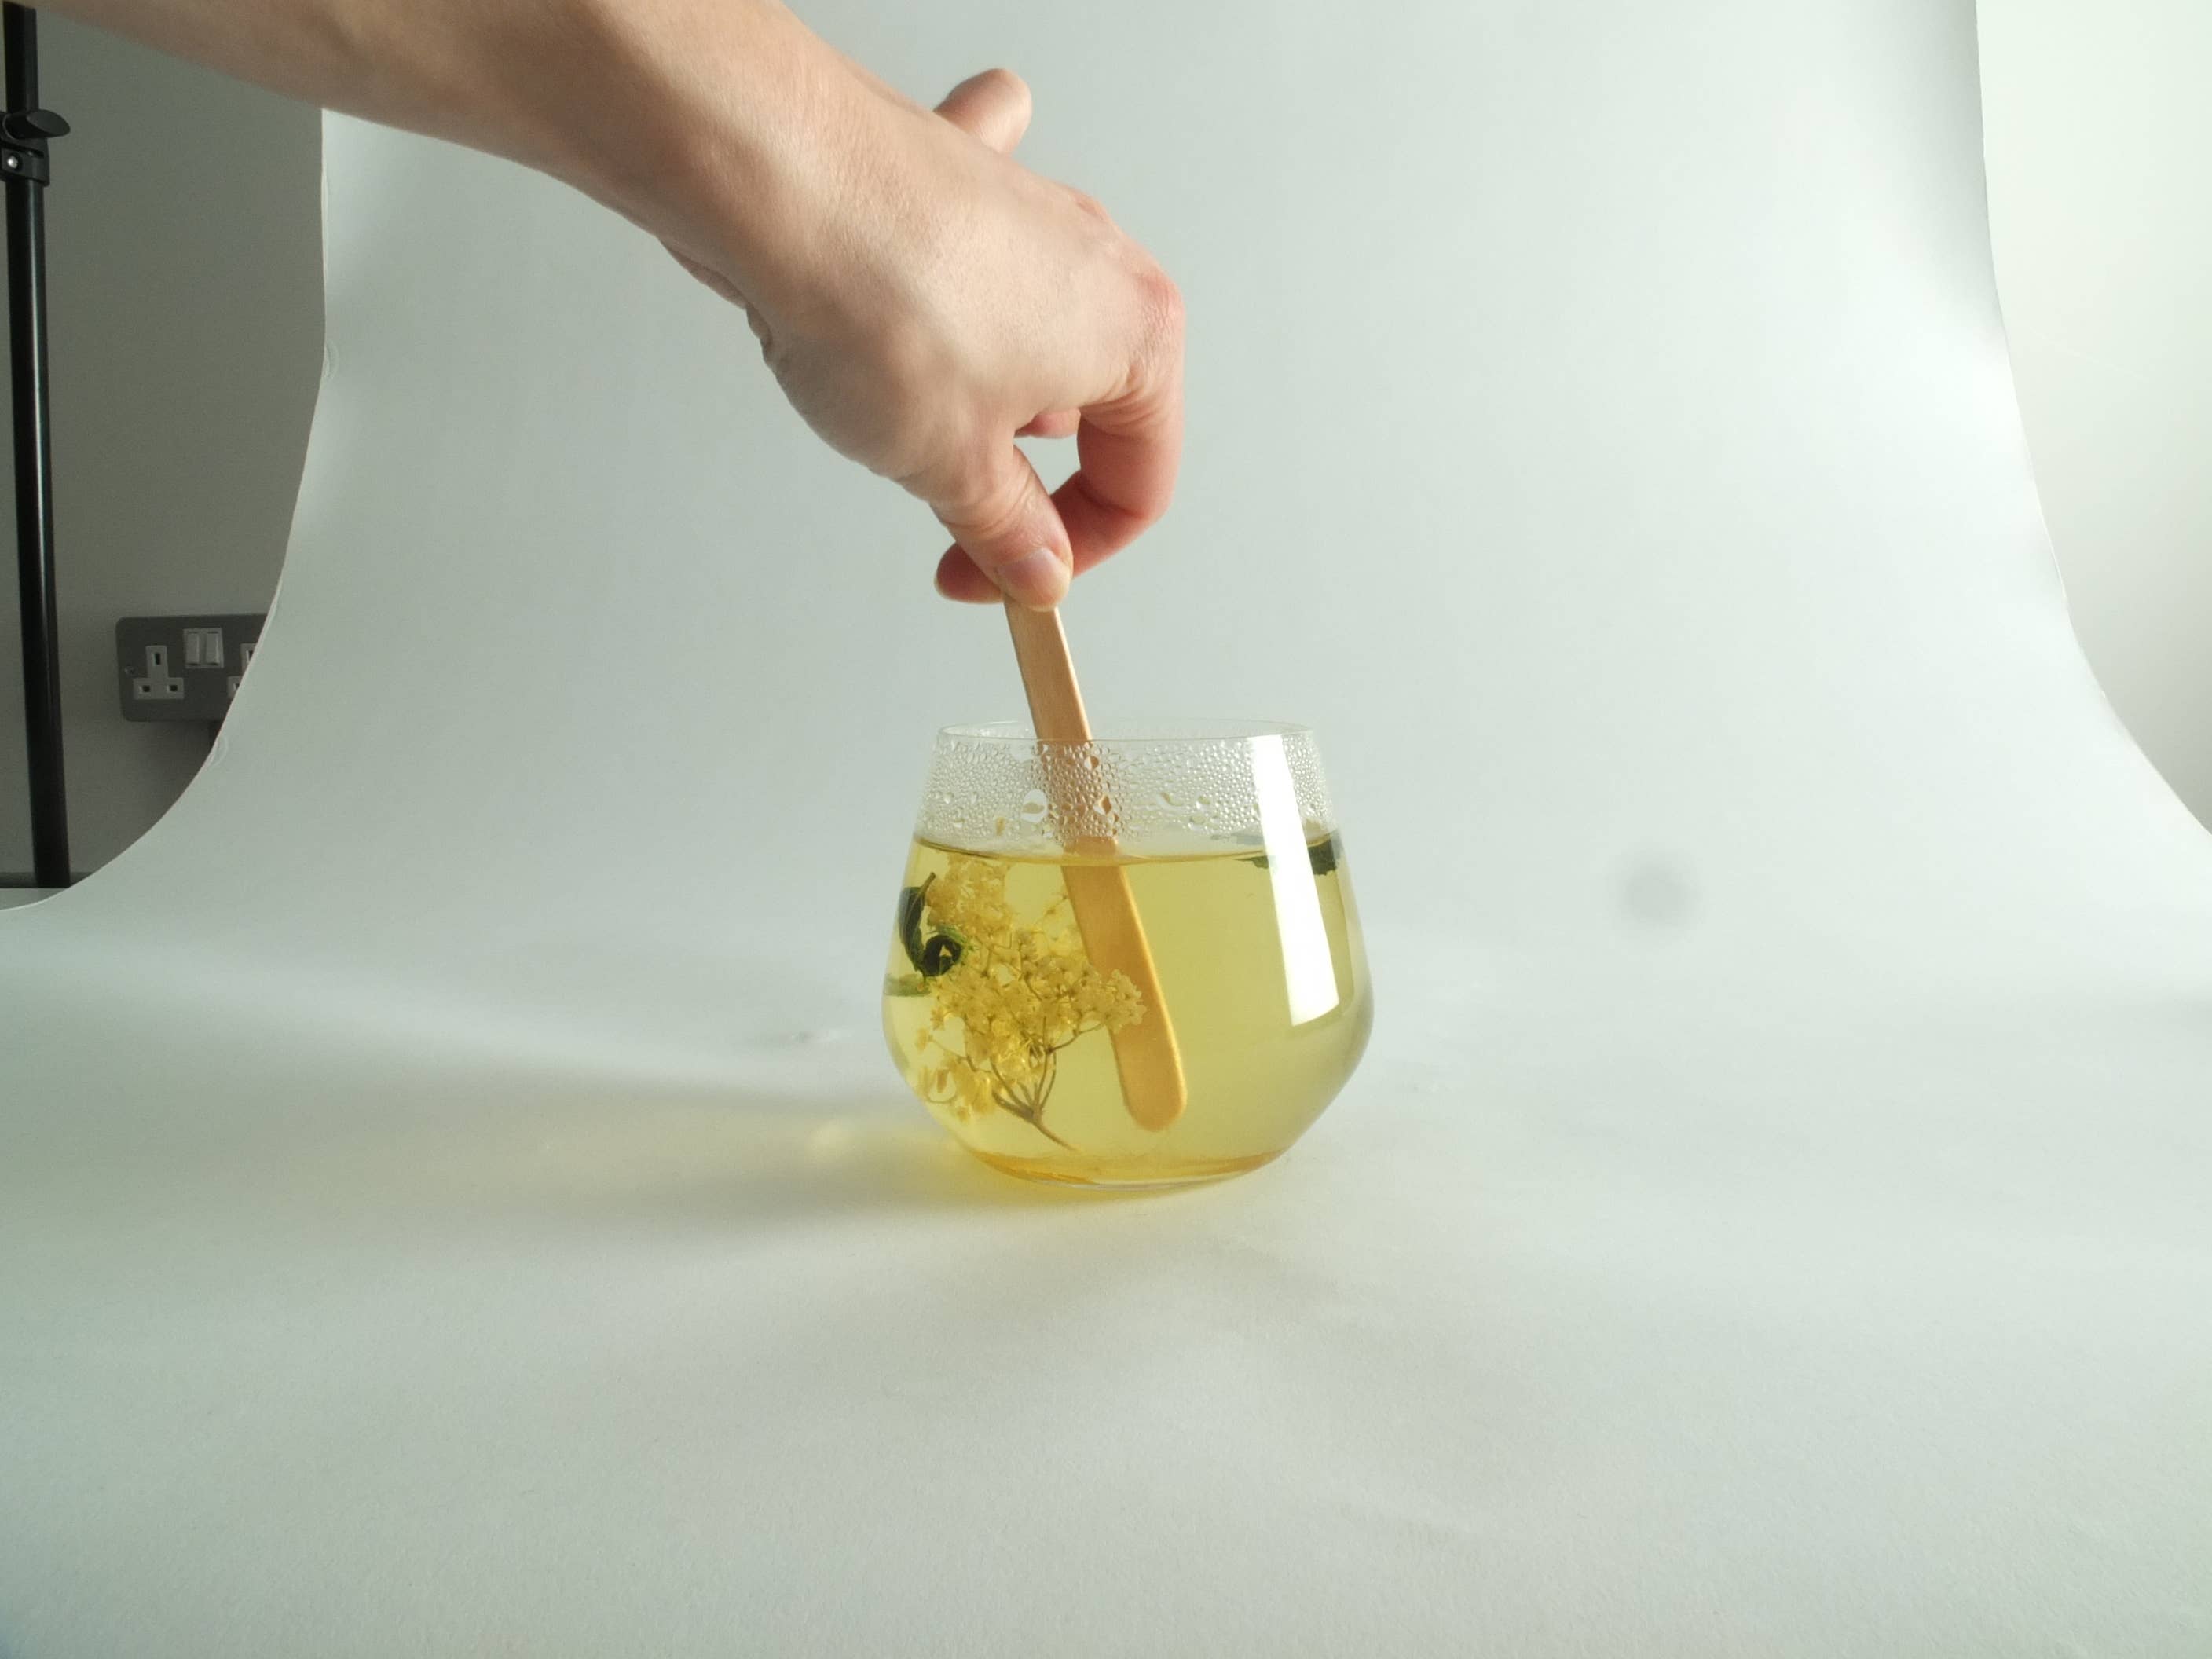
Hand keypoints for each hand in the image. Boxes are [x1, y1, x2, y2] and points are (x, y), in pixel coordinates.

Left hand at [649, 47, 1183, 608]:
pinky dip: (968, 250)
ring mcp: (1029, 211)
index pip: (1137, 483)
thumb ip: (1009, 531)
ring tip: (901, 404)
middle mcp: (1099, 262)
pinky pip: (982, 225)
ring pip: (1033, 333)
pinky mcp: (956, 179)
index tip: (1000, 582)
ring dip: (984, 390)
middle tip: (942, 507)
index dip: (1070, 551)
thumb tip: (1038, 568)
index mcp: (1137, 338)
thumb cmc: (883, 306)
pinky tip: (941, 259)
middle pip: (1088, 408)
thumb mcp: (954, 468)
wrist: (776, 180)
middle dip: (1019, 470)